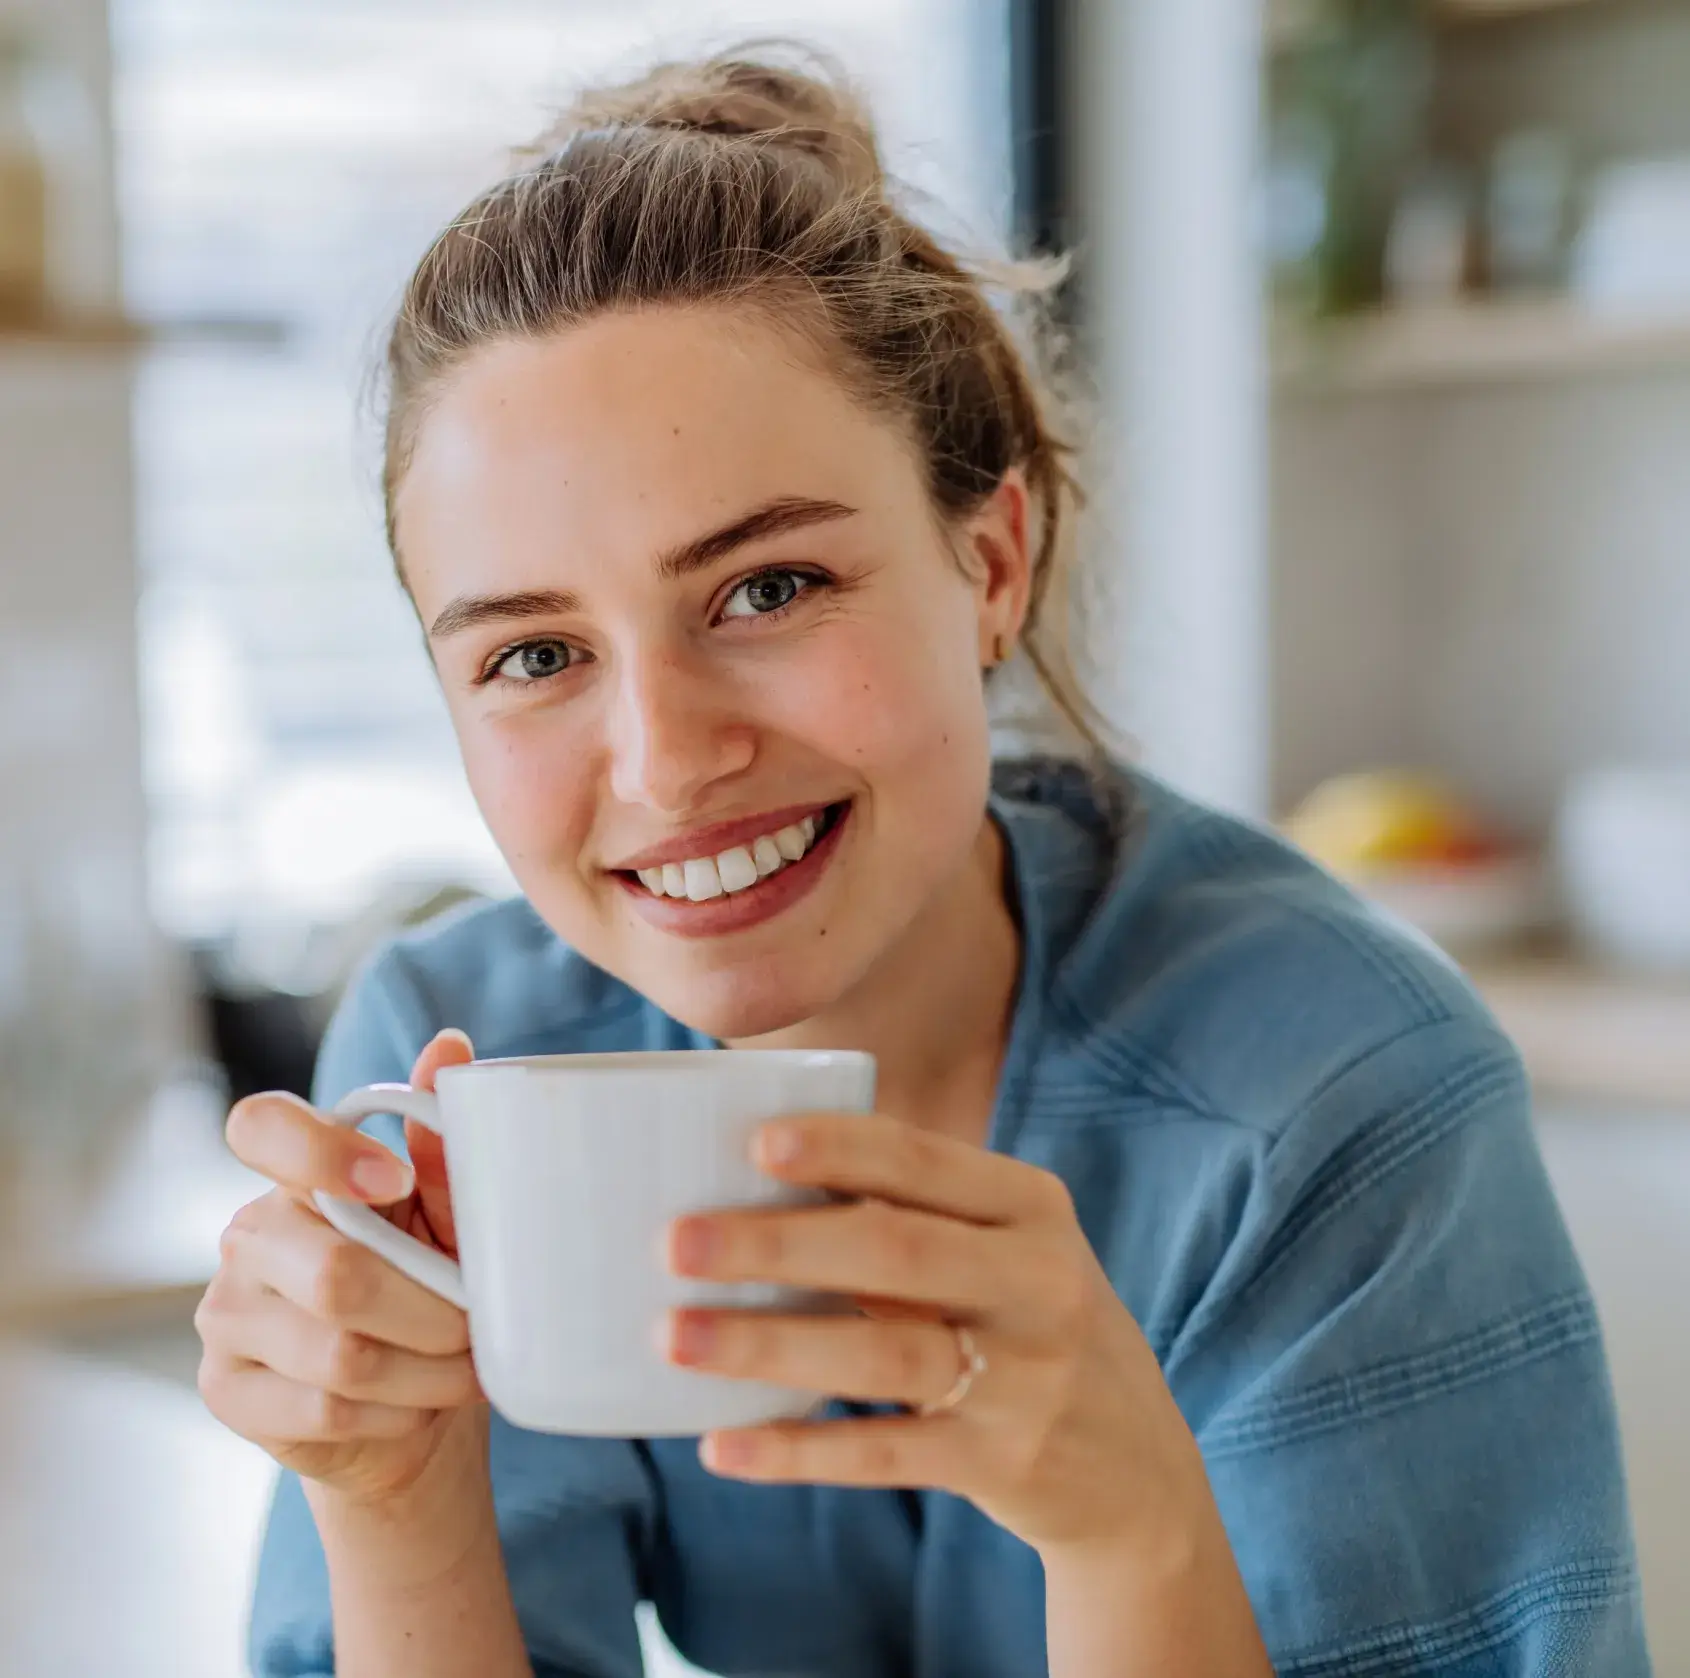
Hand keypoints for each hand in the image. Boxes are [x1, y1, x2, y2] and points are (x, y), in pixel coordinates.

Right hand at [196, 1031, 486, 1506]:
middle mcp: (248, 1236)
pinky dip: (397, 1412)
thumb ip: (444, 1143)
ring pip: (340, 1354)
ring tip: (467, 1368)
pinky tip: (419, 1405)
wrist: (406, 1408)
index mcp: (296, 1175)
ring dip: (428, 1369)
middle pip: (336, 1274)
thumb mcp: (445, 1214)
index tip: (395, 1180)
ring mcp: (225, 1315)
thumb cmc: (426, 1287)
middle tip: (480, 1326)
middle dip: (432, 1310)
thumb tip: (451, 1046)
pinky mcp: (227, 1391)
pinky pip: (325, 1409)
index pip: (261, 1126)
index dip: (322, 1150)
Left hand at [661, 1113, 1214, 1558]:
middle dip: (778, 1242)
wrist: (1136, 1465)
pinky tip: (723, 1446)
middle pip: (895, 1250)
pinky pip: (885, 1454)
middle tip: (676, 1241)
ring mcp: (1028, 1378)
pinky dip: (800, 1450)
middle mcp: (1040, 1282)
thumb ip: (914, 1213)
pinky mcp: (1004, 1462)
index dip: (840, 1148)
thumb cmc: (1028, 1322)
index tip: (754, 1140)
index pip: (926, 1161)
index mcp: (1031, 1207)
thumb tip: (750, 1173)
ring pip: (883, 1354)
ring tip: (674, 1337)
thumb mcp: (1006, 1250)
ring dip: (769, 1345)